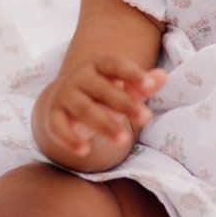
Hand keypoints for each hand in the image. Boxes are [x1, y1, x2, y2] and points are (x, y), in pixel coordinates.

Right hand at [43, 56, 165, 157]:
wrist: (65, 97)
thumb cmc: (104, 90)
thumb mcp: (124, 85)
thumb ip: (142, 83)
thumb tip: (162, 76)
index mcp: (100, 65)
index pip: (116, 65)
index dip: (133, 74)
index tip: (151, 86)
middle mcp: (80, 78)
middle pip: (103, 89)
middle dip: (125, 104)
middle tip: (147, 118)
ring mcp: (65, 95)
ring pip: (84, 109)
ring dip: (104, 124)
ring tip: (124, 140)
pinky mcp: (53, 115)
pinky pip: (59, 127)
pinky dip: (70, 139)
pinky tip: (85, 151)